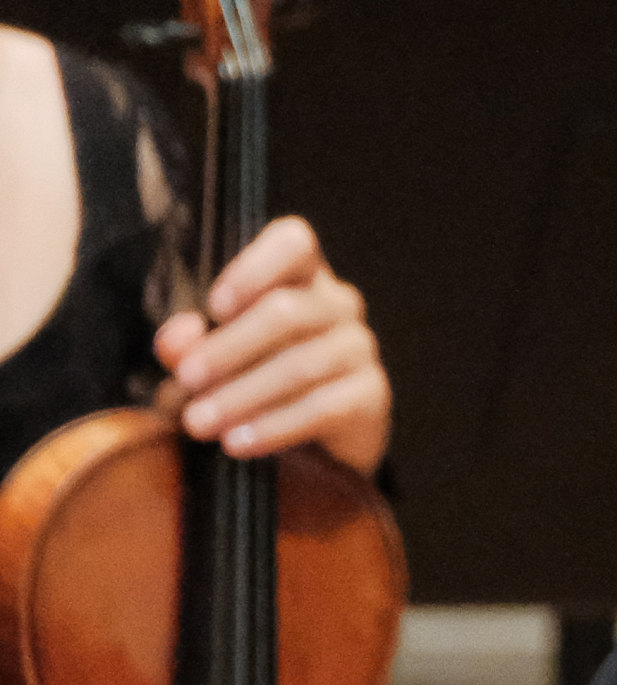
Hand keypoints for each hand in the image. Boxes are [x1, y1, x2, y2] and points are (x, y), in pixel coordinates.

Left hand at [152, 215, 389, 473]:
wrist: (309, 441)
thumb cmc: (252, 377)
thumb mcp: (207, 357)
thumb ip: (187, 344)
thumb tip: (177, 339)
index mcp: (297, 276)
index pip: (293, 242)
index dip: (255, 268)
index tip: (214, 306)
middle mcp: (337, 304)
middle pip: (288, 311)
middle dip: (229, 347)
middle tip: (187, 379)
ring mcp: (359, 348)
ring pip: (302, 364)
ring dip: (242, 395)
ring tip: (200, 422)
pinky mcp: (371, 395)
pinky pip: (324, 408)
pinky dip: (274, 427)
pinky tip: (238, 442)